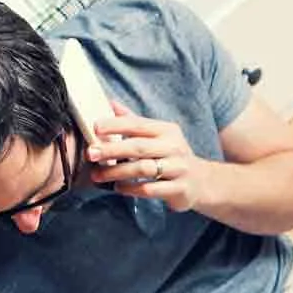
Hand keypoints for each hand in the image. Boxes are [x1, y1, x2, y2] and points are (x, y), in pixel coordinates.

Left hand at [85, 99, 215, 211]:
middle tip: (90, 154)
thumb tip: (109, 102)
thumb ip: (134, 121)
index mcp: (167, 130)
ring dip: (117, 172)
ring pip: (143, 169)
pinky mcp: (179, 189)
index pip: (139, 124)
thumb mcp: (158, 135)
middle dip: (112, 150)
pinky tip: (118, 188)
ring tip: (98, 175)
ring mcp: (178, 169)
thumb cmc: (172, 155)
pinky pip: (151, 189)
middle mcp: (174, 147)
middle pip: (139, 147)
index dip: (116, 125)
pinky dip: (131, 189)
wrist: (202, 181)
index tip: (95, 128)